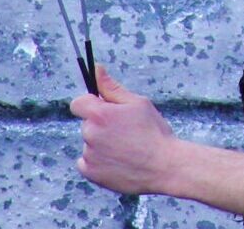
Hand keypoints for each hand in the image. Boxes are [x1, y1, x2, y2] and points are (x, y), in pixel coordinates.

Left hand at [70, 65, 178, 195]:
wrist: (165, 167)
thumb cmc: (153, 132)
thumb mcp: (136, 103)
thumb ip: (111, 87)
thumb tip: (96, 68)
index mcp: (99, 114)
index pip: (78, 104)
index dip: (90, 104)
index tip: (103, 110)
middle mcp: (90, 134)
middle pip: (86, 124)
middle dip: (100, 125)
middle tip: (123, 132)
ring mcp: (90, 156)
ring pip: (89, 144)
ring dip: (100, 145)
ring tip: (125, 150)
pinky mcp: (92, 174)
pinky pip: (86, 163)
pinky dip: (97, 163)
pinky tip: (116, 162)